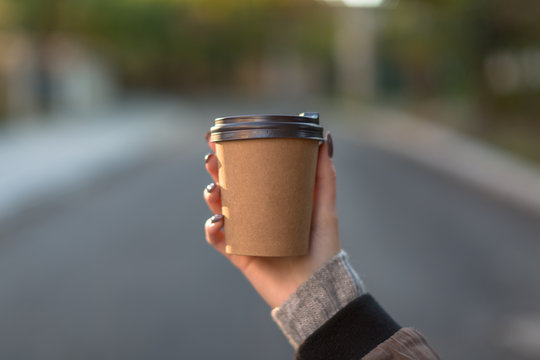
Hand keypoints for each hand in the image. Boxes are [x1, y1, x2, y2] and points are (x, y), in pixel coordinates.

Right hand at [203, 133, 339, 307]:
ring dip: (211, 196)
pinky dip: (212, 230)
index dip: (233, 155)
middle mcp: (257, 214)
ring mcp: (247, 233)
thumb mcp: (325, 208)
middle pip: (230, 186)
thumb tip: (326, 138)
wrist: (317, 291)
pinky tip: (217, 222)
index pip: (250, 172)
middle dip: (216, 171)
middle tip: (212, 160)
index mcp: (274, 200)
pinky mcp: (240, 254)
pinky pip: (219, 240)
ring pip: (220, 209)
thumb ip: (325, 177)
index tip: (220, 138)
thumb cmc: (323, 249)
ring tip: (213, 190)